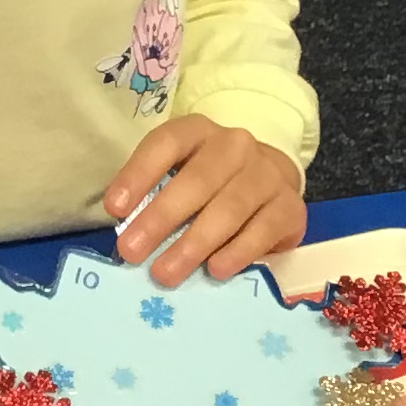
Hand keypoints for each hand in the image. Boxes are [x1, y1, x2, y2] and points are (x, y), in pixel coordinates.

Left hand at [104, 116, 305, 287]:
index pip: (166, 144)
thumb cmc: (210, 185)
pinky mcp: (290, 207)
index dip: (138, 174)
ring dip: (194, 243)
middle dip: (161, 217)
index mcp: (198, 132)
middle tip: (131, 251)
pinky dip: (236, 252)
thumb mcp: (180, 175)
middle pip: (197, 180)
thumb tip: (126, 234)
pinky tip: (215, 271)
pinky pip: (262, 230)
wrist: (271, 183)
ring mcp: (266, 175)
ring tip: (165, 273)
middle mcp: (235, 146)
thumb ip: (156, 194)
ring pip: (229, 208)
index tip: (115, 209)